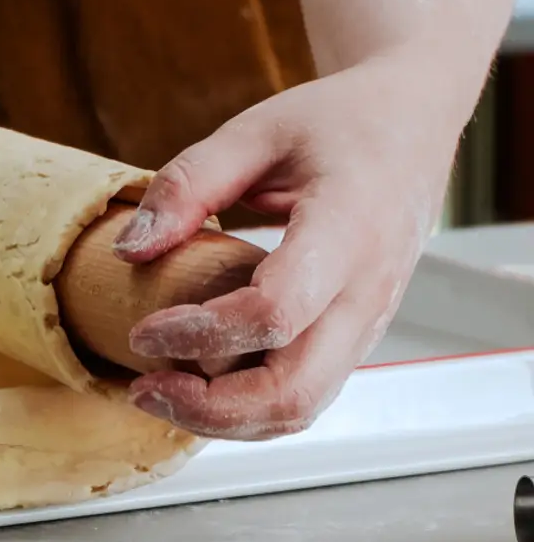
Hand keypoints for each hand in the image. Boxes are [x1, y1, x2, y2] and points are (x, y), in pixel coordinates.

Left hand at [112, 54, 463, 439]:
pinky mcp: (357, 336)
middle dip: (210, 408)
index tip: (142, 331)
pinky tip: (198, 382)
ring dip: (226, 419)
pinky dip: (248, 406)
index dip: (201, 334)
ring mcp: (369, 323)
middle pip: (294, 392)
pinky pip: (306, 392)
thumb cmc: (338, 123)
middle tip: (144, 387)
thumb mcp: (256, 130)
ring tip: (160, 392)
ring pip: (302, 408)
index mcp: (348, 229)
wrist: (414, 127)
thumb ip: (189, 184)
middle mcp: (368, 292)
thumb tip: (127, 250)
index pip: (276, 313)